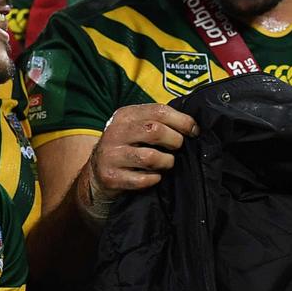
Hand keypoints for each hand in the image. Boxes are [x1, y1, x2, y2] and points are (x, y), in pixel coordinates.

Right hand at [78, 104, 198, 219]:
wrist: (97, 173)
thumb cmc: (128, 147)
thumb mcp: (137, 127)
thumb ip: (159, 122)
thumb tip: (193, 125)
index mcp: (125, 115)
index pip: (159, 111)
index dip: (183, 121)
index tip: (194, 131)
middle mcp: (115, 132)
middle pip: (155, 131)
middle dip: (175, 141)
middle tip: (177, 148)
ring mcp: (111, 155)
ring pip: (150, 157)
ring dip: (166, 162)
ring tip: (167, 163)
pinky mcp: (110, 177)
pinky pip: (143, 179)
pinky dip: (155, 179)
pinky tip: (154, 176)